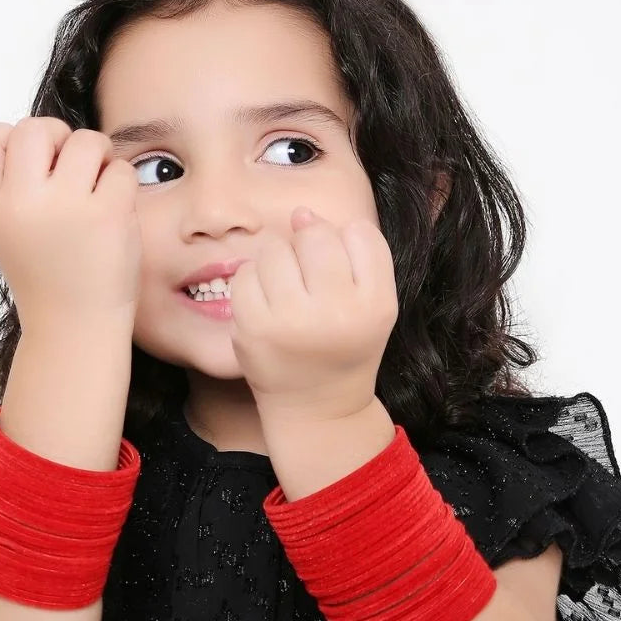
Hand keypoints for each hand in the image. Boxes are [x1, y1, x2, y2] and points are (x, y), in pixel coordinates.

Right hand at [0, 117, 141, 330]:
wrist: (75, 327)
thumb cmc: (45, 279)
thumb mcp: (5, 234)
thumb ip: (10, 188)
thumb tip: (41, 138)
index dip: (6, 139)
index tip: (28, 165)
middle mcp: (23, 202)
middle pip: (34, 128)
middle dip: (58, 138)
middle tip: (70, 170)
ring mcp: (65, 206)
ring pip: (84, 140)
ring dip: (97, 157)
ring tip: (96, 190)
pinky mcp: (107, 214)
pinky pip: (120, 169)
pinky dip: (122, 184)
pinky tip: (115, 211)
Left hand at [226, 205, 398, 422]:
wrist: (316, 407)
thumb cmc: (345, 346)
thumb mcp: (373, 303)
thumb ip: (355, 253)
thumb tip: (301, 212)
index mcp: (374, 304)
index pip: (358, 232)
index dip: (346, 246)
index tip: (342, 277)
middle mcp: (337, 313)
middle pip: (315, 235)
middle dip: (309, 249)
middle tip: (310, 284)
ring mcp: (291, 322)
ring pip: (276, 249)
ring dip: (278, 263)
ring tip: (288, 294)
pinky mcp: (253, 329)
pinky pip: (246, 273)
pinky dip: (253, 283)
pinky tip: (266, 306)